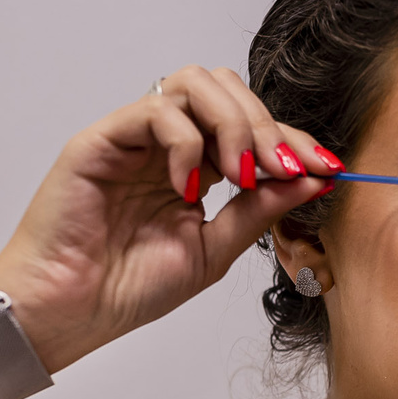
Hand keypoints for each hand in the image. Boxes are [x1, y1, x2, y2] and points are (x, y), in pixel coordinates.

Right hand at [0, 66, 337, 371]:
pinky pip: (154, 110)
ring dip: (232, 123)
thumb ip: (261, 211)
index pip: (252, 128)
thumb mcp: (215, 249)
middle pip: (228, 90)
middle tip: (282, 171)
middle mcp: (167, 144)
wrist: (70, 314)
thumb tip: (313, 180)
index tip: (327, 168)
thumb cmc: (129, 287)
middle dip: (268, 126)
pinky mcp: (101, 140)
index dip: (293, 142)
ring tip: (242, 175)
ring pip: (193, 84)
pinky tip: (188, 187)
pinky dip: (185, 142)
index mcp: (197, 167)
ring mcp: (135, 138)